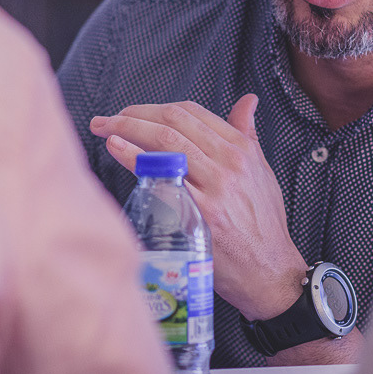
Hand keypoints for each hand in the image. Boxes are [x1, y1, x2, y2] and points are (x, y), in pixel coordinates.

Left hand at [89, 94, 306, 321]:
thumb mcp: (262, 171)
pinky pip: (161, 176)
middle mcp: (228, 163)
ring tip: (103, 128)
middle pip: (173, 121)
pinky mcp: (200, 214)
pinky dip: (134, 157)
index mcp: (241, 149)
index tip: (132, 111)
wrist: (268, 272)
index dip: (155, 108)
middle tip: (108, 119)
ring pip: (165, 141)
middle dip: (134, 114)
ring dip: (127, 128)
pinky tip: (115, 148)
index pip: (192, 112)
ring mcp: (214, 188)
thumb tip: (247, 101)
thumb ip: (247, 134)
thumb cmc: (262, 224)